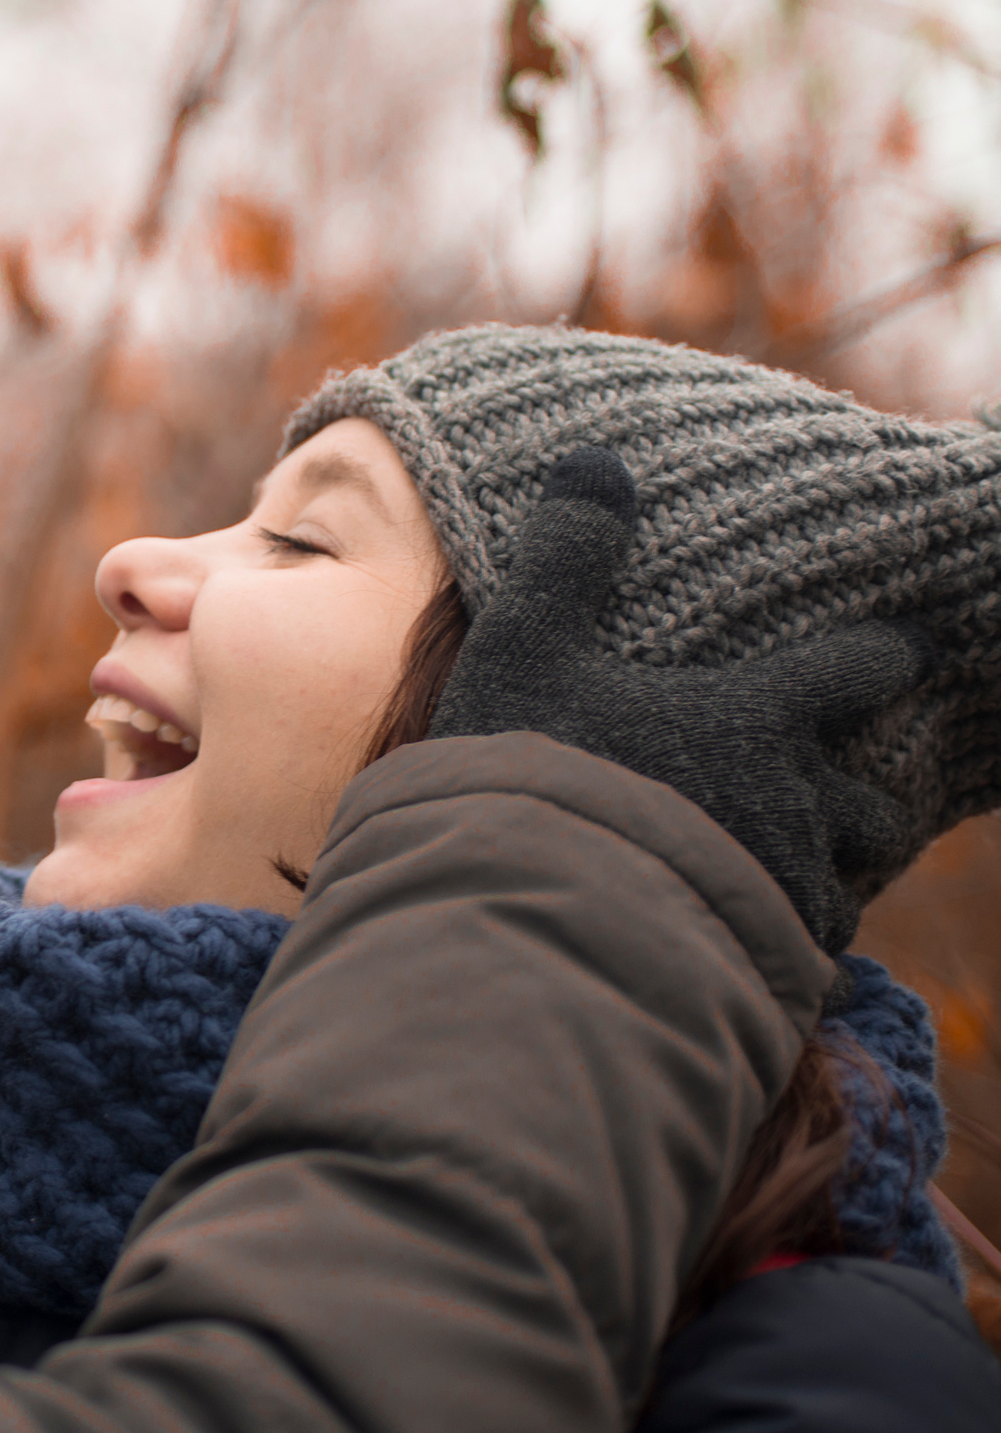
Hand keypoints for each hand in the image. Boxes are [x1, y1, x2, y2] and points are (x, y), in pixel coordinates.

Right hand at [429, 446, 932, 950]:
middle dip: (863, 804)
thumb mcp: (527, 647)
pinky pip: (800, 968)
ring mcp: (784, 898)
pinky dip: (781, 957)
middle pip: (874, 808)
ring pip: (841, 893)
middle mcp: (795, 808)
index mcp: (757, 720)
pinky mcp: (761, 974)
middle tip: (840, 802)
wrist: (534, 913)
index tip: (906, 650)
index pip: (853, 672)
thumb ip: (566, 557)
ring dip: (820, 884)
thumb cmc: (532, 769)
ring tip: (782, 888)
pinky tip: (740, 958)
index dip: (882, 657)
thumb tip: (595, 460)